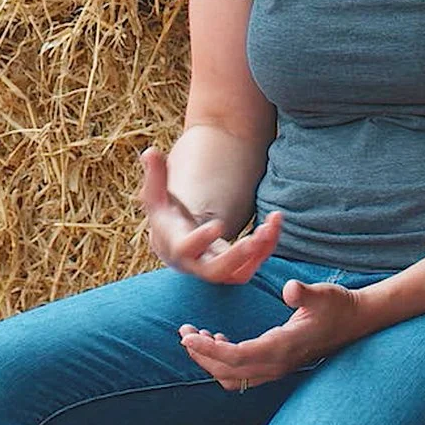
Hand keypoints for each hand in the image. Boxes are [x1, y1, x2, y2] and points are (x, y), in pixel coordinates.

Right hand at [138, 148, 279, 283]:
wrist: (174, 243)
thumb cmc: (166, 216)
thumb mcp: (156, 195)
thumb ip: (155, 175)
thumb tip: (150, 152)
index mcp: (175, 245)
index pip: (185, 248)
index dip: (201, 239)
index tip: (218, 225)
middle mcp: (195, 264)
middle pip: (215, 271)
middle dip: (236, 256)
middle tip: (255, 239)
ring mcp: (215, 270)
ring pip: (239, 272)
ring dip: (258, 252)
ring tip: (271, 226)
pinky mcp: (233, 271)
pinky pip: (252, 266)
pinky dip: (266, 249)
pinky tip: (274, 224)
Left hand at [179, 279, 373, 390]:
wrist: (357, 322)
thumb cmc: (338, 305)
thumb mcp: (323, 294)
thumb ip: (304, 293)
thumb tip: (290, 289)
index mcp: (283, 347)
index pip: (237, 357)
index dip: (209, 350)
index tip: (187, 335)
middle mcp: (278, 364)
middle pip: (229, 372)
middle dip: (202, 356)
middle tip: (183, 332)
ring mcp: (278, 368)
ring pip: (234, 378)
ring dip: (211, 361)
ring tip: (195, 336)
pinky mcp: (278, 366)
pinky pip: (243, 374)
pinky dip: (224, 363)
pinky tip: (218, 339)